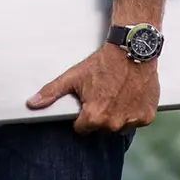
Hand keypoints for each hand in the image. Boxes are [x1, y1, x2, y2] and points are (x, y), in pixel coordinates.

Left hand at [26, 43, 158, 133]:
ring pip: (119, 126)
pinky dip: (133, 111)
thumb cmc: (102, 63)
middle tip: (103, 94)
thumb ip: (51, 92)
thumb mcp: (73, 76)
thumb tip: (32, 103)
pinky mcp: (147, 116)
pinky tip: (129, 96)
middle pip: (101, 128)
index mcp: (95, 116)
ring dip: (117, 115)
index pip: (82, 129)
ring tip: (116, 94)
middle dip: (100, 115)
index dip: (82, 116)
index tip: (87, 102)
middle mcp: (114, 123)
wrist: (131, 51)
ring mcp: (133, 120)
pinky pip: (136, 121)